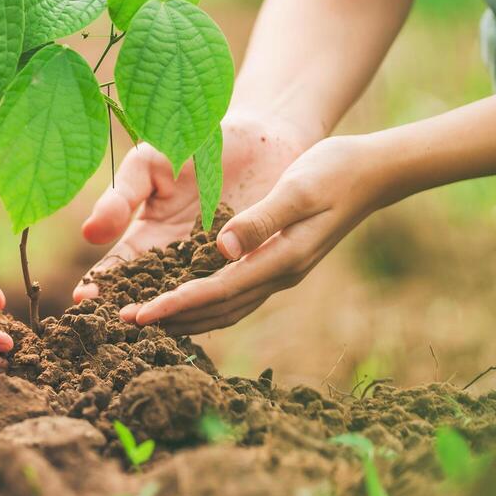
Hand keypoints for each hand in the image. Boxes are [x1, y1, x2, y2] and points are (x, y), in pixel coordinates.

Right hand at [72, 114, 315, 299]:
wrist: (257, 136)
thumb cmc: (193, 143)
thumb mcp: (148, 164)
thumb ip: (121, 197)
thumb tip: (90, 234)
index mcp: (148, 235)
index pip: (118, 268)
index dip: (101, 284)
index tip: (84, 298)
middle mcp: (177, 258)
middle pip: (149, 292)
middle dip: (132, 308)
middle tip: (119, 323)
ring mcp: (211, 264)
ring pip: (188, 297)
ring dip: (172, 312)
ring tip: (155, 325)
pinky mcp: (246, 264)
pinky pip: (229, 286)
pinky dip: (217, 299)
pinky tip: (206, 308)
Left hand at [121, 133, 399, 332]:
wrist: (371, 171)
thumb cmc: (333, 171)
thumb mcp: (297, 188)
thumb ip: (261, 219)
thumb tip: (222, 248)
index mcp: (282, 259)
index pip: (218, 291)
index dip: (175, 305)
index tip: (139, 314)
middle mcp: (279, 274)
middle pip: (217, 310)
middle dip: (171, 320)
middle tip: (124, 325)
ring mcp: (280, 272)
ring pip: (226, 308)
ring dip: (186, 317)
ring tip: (144, 321)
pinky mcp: (278, 263)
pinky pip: (235, 295)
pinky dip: (205, 304)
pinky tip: (182, 302)